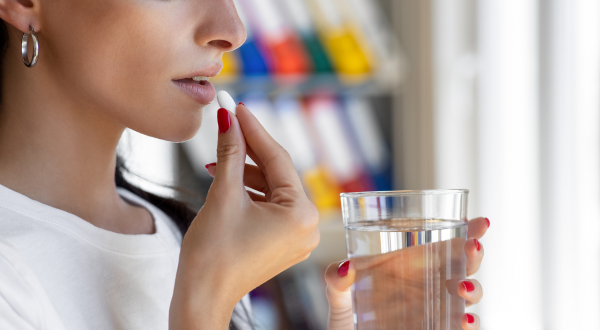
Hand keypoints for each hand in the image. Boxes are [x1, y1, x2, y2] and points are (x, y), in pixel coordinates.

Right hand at [170, 104, 319, 328]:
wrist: (201, 297)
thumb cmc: (213, 254)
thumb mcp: (223, 195)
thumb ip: (229, 153)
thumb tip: (228, 118)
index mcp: (301, 213)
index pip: (278, 158)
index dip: (253, 129)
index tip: (236, 105)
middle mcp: (307, 224)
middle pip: (277, 172)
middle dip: (248, 148)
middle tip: (227, 121)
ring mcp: (296, 234)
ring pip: (272, 187)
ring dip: (245, 170)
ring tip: (217, 156)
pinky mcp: (283, 240)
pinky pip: (270, 204)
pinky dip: (250, 190)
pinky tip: (226, 177)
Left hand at [325, 217, 488, 329]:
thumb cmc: (349, 317)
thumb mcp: (339, 296)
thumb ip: (336, 280)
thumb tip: (346, 266)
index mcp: (411, 265)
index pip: (444, 242)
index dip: (467, 231)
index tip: (480, 222)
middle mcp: (428, 285)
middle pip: (463, 265)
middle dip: (474, 254)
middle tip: (472, 248)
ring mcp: (434, 309)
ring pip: (468, 296)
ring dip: (474, 289)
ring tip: (461, 287)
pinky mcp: (437, 329)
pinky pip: (460, 326)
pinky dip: (470, 324)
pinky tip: (464, 320)